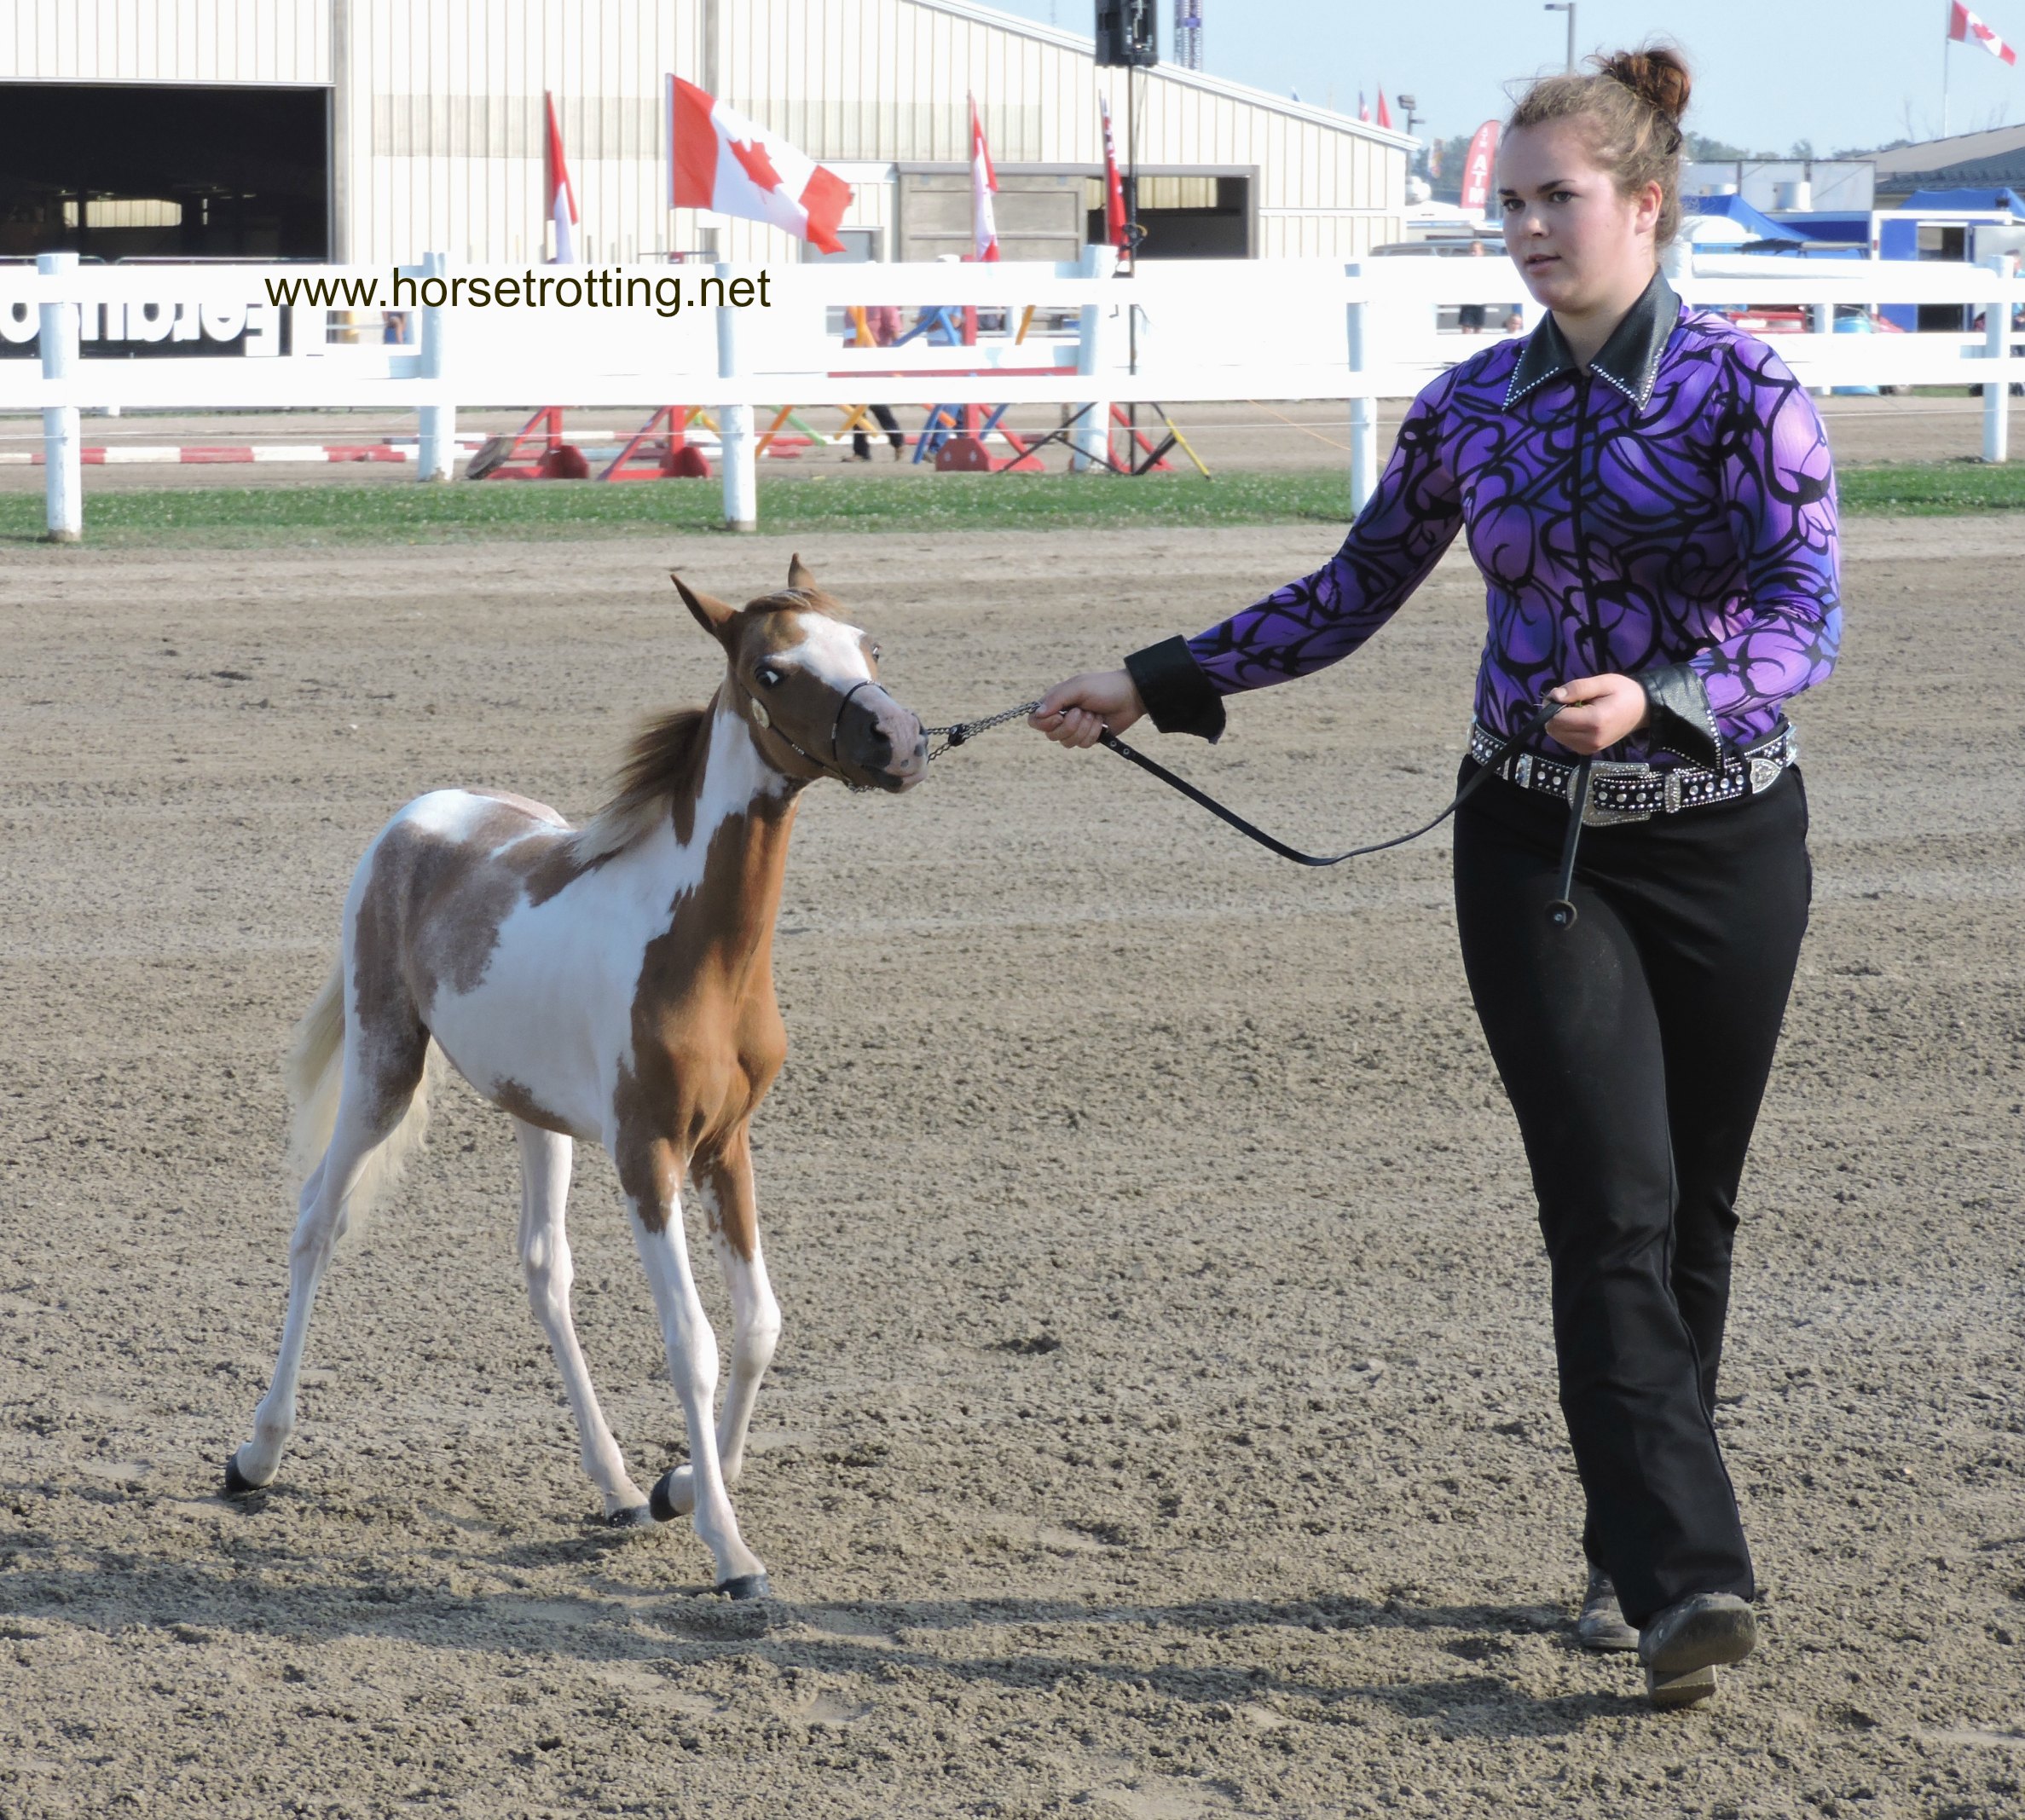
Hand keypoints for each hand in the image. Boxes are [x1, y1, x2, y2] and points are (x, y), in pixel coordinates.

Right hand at [1029, 668, 1145, 748]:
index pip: (1035, 720)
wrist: (1130, 696)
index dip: (1045, 723)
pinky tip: (1101, 723)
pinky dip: (1093, 733)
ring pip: (1067, 743)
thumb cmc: (1103, 687)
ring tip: (1094, 715)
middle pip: (1051, 735)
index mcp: (1056, 702)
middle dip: (1070, 725)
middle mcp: (1062, 717)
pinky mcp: (1089, 737)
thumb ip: (1056, 699)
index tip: (1059, 717)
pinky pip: (1083, 744)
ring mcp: (1076, 729)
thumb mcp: (1078, 687)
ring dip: (1084, 729)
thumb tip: (1038, 714)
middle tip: (1082, 711)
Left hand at [1544, 674, 1649, 755]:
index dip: (1552, 704)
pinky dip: (1566, 729)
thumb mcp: (1603, 682)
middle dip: (1553, 713)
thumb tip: (1554, 696)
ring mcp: (1588, 748)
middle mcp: (1589, 740)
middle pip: (1553, 729)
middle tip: (1568, 699)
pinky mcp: (1586, 751)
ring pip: (1556, 735)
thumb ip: (1578, 688)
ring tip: (1576, 709)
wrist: (1642, 711)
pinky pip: (1564, 740)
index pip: (1556, 719)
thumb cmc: (1624, 692)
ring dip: (1559, 721)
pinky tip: (1579, 719)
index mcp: (1594, 722)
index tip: (1560, 693)